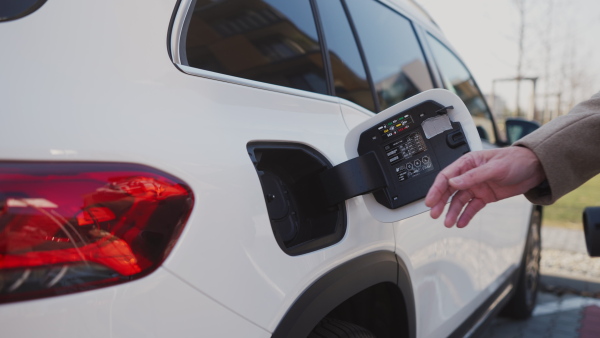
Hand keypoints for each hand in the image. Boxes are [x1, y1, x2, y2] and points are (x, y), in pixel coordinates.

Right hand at [425, 146, 545, 227]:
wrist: (535, 169)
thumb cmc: (516, 160)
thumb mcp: (495, 167)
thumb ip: (473, 176)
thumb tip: (454, 182)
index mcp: (468, 163)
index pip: (446, 176)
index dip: (436, 189)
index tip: (430, 200)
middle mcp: (469, 175)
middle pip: (449, 190)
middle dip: (440, 203)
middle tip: (433, 214)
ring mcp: (476, 187)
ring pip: (459, 201)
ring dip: (453, 212)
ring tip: (448, 223)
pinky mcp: (485, 197)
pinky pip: (472, 208)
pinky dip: (466, 216)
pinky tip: (461, 223)